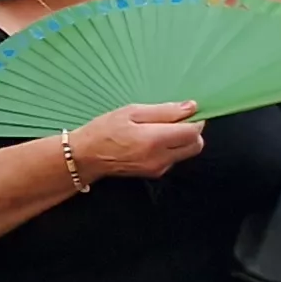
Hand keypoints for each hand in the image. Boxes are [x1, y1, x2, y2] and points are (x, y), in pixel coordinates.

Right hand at [66, 102, 205, 181]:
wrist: (85, 157)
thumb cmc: (104, 130)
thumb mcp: (132, 112)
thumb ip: (165, 111)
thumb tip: (192, 107)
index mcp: (155, 140)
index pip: (193, 132)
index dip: (195, 120)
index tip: (186, 111)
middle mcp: (161, 159)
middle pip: (195, 145)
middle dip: (192, 131)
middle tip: (175, 119)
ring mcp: (159, 169)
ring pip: (186, 153)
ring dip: (182, 140)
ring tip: (159, 129)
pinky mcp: (155, 174)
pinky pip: (174, 158)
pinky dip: (172, 148)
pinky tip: (154, 140)